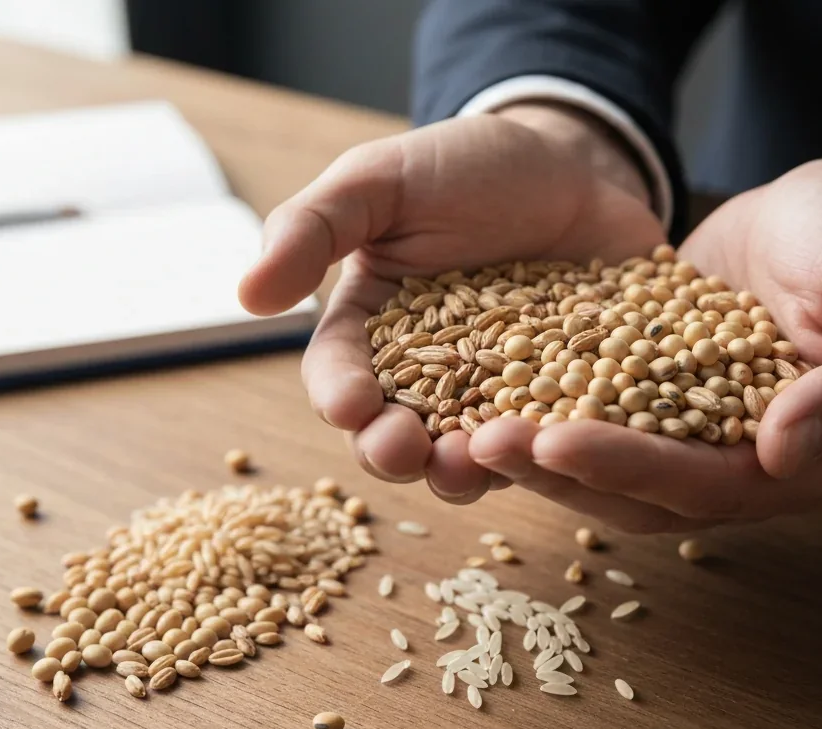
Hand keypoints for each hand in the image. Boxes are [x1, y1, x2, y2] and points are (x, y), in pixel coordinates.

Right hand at [238, 105, 663, 502]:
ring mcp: (498, 396)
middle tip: (403, 452)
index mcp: (371, 329)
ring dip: (463, 471)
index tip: (351, 406)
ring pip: (469, 455)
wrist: (574, 163)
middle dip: (392, 452)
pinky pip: (551, 438)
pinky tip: (555, 445)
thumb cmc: (465, 168)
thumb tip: (247, 294)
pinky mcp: (562, 401)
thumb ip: (312, 227)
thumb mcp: (381, 180)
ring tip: (472, 463)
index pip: (339, 375)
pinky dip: (547, 450)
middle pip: (396, 434)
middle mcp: (430, 378)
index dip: (340, 395)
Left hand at [465, 159, 821, 531]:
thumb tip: (786, 451)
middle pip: (649, 492)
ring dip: (544, 457)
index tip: (555, 441)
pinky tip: (490, 395)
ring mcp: (706, 439)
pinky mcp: (664, 399)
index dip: (634, 469)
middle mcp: (756, 469)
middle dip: (564, 470)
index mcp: (817, 464)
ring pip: (617, 470)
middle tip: (482, 443)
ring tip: (469, 431)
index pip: (713, 485)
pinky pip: (603, 419)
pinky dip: (551, 414)